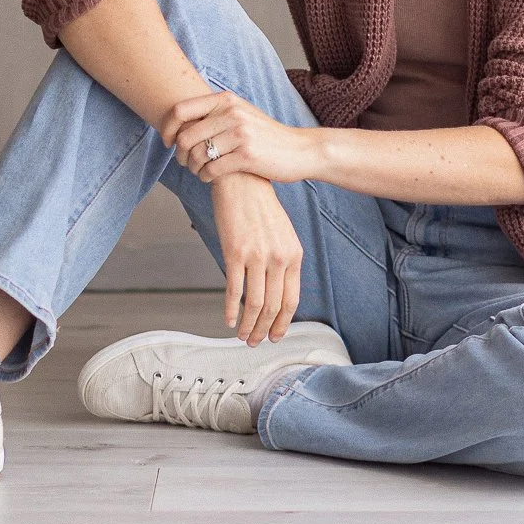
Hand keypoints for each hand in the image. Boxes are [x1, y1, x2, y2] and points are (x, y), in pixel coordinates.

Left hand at [160, 88, 315, 185]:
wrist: (301, 150)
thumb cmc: (266, 135)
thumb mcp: (241, 113)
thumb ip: (214, 113)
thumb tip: (177, 120)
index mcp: (226, 100)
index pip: (180, 110)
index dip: (166, 128)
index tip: (167, 142)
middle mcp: (231, 113)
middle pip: (185, 137)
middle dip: (179, 154)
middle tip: (184, 163)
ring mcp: (240, 134)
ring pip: (197, 155)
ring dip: (192, 168)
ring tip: (199, 171)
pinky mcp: (247, 156)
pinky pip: (211, 170)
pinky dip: (205, 177)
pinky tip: (210, 178)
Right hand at [209, 174, 303, 344]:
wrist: (243, 180)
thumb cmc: (260, 208)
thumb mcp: (283, 234)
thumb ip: (284, 261)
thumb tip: (277, 292)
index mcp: (294, 254)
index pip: (291, 300)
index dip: (283, 323)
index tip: (275, 337)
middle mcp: (279, 257)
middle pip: (273, 306)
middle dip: (263, 330)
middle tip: (254, 342)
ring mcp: (257, 256)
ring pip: (254, 303)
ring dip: (248, 325)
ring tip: (242, 336)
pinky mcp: (234, 252)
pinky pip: (234, 289)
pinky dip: (231, 309)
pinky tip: (228, 320)